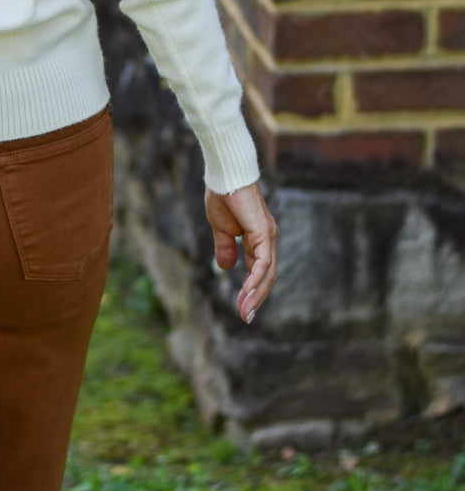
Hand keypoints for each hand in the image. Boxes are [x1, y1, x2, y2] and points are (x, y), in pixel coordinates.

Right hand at [205, 182, 277, 323]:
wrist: (226, 174)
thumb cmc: (223, 196)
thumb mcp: (221, 228)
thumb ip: (225, 247)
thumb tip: (225, 268)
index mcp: (259, 239)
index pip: (260, 271)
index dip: (252, 290)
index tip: (242, 307)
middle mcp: (268, 239)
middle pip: (267, 276)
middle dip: (256, 298)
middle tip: (245, 317)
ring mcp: (268, 236)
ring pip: (267, 272)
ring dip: (256, 294)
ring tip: (245, 311)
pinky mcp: (264, 232)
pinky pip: (262, 261)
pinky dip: (255, 278)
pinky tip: (247, 291)